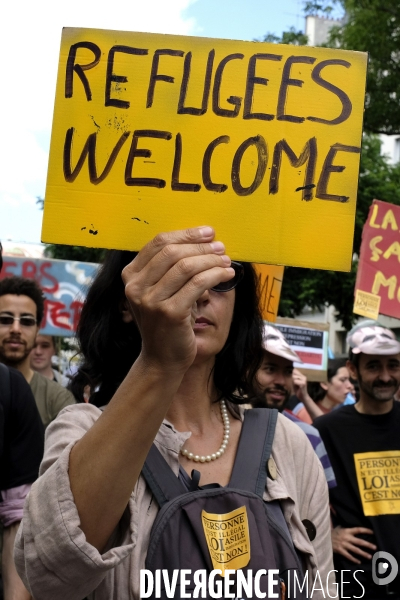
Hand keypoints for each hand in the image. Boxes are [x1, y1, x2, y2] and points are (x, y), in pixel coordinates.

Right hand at [122, 227, 234, 372]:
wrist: (162, 359)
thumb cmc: (165, 322)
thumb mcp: (158, 292)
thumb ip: (169, 268)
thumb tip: (203, 240)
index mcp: (130, 276)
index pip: (159, 242)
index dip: (186, 234)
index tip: (208, 233)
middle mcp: (136, 286)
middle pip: (172, 251)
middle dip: (201, 246)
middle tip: (221, 248)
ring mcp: (151, 300)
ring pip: (187, 266)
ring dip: (212, 260)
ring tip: (226, 262)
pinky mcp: (170, 313)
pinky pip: (198, 284)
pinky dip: (216, 275)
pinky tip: (226, 276)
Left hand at [292, 369, 322, 419]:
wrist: (302, 397)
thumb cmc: (298, 390)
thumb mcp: (294, 382)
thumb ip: (293, 377)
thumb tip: (292, 371)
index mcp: (302, 376)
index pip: (295, 370)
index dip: (292, 375)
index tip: (294, 380)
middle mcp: (304, 377)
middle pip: (293, 375)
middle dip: (292, 380)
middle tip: (296, 384)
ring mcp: (304, 380)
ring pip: (294, 378)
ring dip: (293, 382)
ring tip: (297, 386)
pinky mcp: (303, 383)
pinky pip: (295, 381)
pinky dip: (295, 384)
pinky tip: (298, 387)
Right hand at [332, 526, 375, 563]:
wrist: (322, 538)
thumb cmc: (332, 533)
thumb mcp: (338, 528)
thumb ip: (345, 528)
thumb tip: (353, 527)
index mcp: (346, 531)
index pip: (358, 530)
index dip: (365, 530)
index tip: (373, 532)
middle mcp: (346, 537)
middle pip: (359, 541)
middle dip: (367, 545)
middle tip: (375, 547)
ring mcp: (343, 544)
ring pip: (355, 550)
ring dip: (363, 553)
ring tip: (370, 556)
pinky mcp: (340, 550)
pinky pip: (348, 556)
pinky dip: (353, 559)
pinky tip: (359, 561)